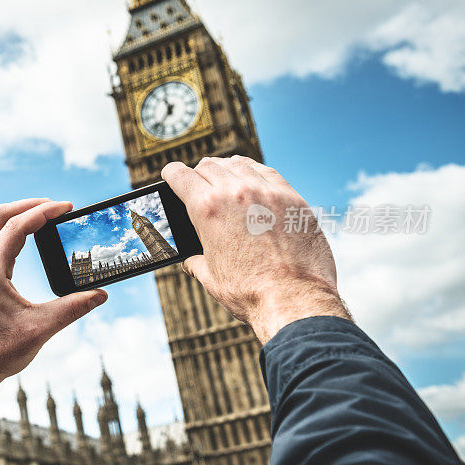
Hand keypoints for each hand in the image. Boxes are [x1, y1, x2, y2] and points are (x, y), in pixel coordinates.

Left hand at [0, 198, 107, 423]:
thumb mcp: (40, 330)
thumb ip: (73, 308)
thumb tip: (101, 295)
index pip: (16, 227)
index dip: (43, 212)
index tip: (66, 207)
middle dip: (29, 205)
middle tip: (56, 206)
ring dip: (15, 214)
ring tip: (42, 215)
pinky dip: (8, 228)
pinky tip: (26, 237)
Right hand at [162, 156, 349, 344]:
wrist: (293, 300)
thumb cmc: (250, 293)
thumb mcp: (210, 277)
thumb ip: (196, 261)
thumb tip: (192, 260)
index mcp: (207, 209)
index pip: (180, 175)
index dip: (171, 174)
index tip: (171, 176)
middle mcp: (235, 192)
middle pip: (208, 165)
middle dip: (198, 174)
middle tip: (199, 184)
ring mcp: (266, 192)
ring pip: (239, 163)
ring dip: (227, 169)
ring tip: (227, 180)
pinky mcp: (292, 198)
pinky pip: (268, 173)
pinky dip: (255, 174)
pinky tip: (255, 184)